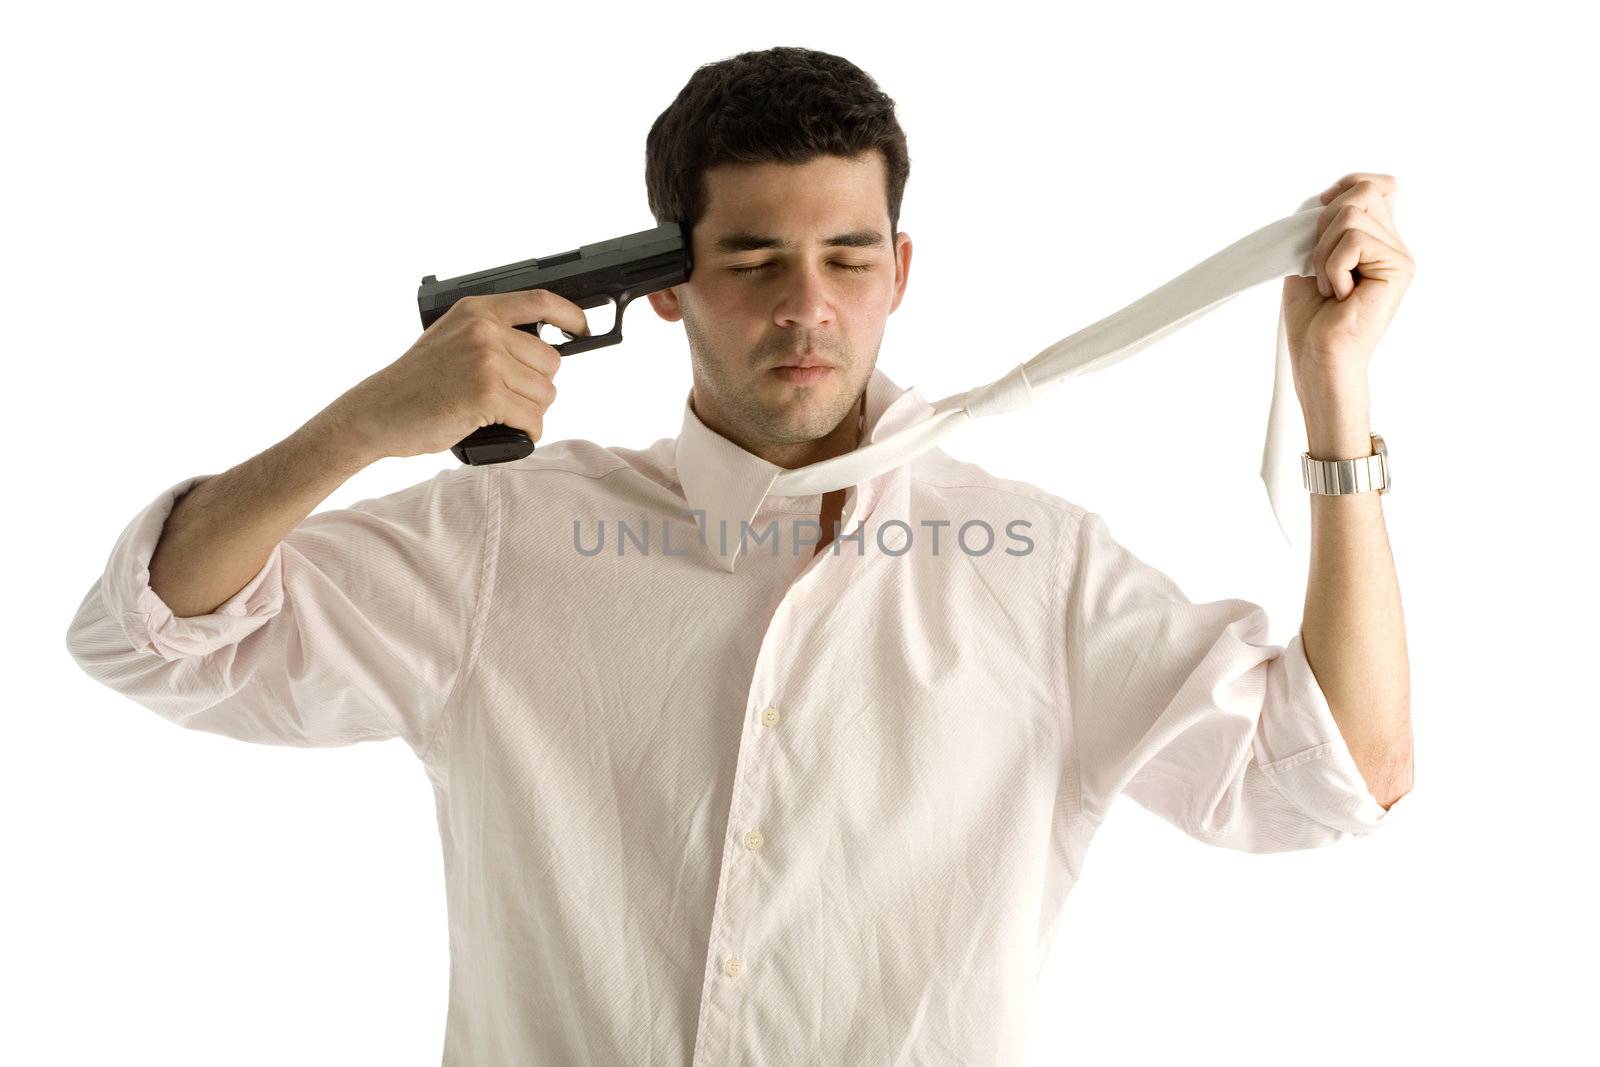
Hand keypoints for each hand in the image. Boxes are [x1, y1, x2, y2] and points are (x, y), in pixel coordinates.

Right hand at [323, 290, 589, 460]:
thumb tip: (541, 348)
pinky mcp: (487, 395)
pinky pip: (534, 419)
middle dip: (536, 386)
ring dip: (529, 411)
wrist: (377, 412)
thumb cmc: (415, 383)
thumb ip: (492, 334)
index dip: (571, 315)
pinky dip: (526, 432)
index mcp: (477, 311)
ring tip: (495, 413)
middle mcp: (484, 330)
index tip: (583, 328)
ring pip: (546, 394)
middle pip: (551, 362)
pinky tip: (503, 429)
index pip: (540, 301)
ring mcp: (486, 361)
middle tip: (506, 398)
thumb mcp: (451, 339)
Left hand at [1280, 173, 1415, 397]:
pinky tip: (1340, 295)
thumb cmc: (1312, 315)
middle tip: (1318, 266)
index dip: (1348, 184)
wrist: (1318, 356)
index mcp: (1376, 238)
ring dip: (1323, 253)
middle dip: (1323, 224)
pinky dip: (1332, 268)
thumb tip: (1330, 195)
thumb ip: (1324, 224)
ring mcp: (1400, 255)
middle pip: (1362, 191)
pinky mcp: (1400, 267)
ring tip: (1329, 286)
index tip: (1321, 207)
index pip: (1378, 185)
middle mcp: (1394, 243)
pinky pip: (1354, 240)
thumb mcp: (1309, 257)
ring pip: (1351, 215)